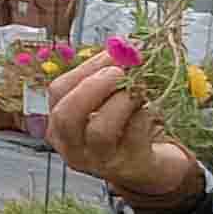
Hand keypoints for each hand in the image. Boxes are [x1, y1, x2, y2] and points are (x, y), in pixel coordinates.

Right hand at [44, 52, 207, 213]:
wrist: (151, 167)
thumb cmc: (126, 128)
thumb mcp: (110, 102)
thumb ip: (110, 77)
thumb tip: (126, 46)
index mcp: (61, 126)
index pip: (58, 92)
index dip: (85, 68)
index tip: (113, 54)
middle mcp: (73, 147)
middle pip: (67, 115)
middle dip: (93, 87)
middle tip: (119, 71)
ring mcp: (100, 161)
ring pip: (100, 130)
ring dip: (123, 101)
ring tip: (141, 90)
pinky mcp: (130, 166)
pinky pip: (134, 136)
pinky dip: (145, 114)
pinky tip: (154, 108)